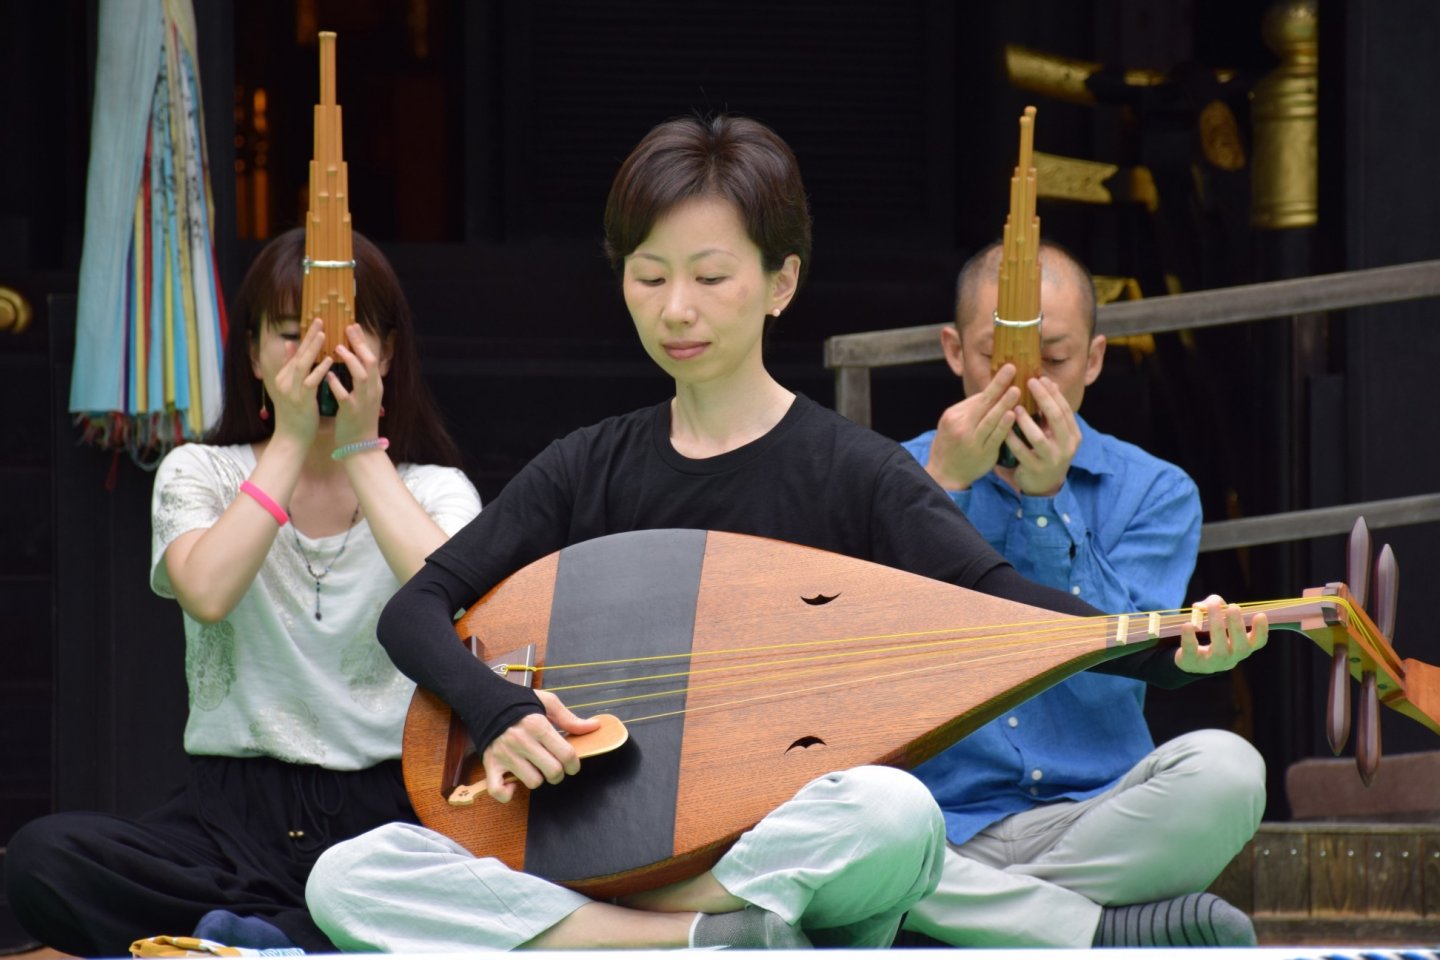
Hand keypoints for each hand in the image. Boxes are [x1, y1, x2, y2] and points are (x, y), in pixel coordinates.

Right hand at [269, 320, 332, 445]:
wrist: (291, 438)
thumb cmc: (295, 413)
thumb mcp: (290, 388)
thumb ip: (291, 367)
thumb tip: (291, 345)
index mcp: (283, 377)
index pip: (296, 353)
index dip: (307, 337)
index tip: (317, 322)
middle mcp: (284, 381)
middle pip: (298, 354)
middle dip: (310, 337)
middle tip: (321, 320)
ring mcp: (291, 390)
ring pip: (302, 364)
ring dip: (313, 348)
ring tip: (323, 334)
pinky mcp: (300, 400)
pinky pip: (310, 382)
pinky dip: (319, 369)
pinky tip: (328, 360)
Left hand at [326, 324, 385, 447]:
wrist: (361, 446)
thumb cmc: (358, 420)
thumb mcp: (364, 397)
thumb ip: (360, 379)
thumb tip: (353, 360)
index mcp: (375, 386)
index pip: (372, 358)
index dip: (363, 342)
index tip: (352, 327)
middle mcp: (372, 391)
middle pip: (370, 362)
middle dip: (360, 344)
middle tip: (348, 329)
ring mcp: (363, 402)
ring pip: (361, 376)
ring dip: (350, 361)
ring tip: (338, 349)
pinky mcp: (352, 413)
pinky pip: (345, 396)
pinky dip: (336, 385)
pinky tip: (328, 376)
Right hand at [482, 690, 602, 802]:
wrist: (484, 701)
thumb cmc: (519, 702)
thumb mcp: (546, 702)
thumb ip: (569, 718)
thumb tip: (594, 726)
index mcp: (537, 725)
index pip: (566, 754)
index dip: (575, 764)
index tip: (572, 765)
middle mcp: (522, 742)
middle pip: (553, 772)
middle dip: (559, 772)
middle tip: (555, 766)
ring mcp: (505, 755)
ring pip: (533, 782)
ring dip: (538, 778)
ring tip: (535, 767)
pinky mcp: (490, 765)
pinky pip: (498, 791)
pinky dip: (507, 793)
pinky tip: (513, 784)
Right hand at [925, 364, 1020, 490]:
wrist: (945, 475)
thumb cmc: (950, 446)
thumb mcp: (951, 424)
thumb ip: (969, 411)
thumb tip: (990, 395)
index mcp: (953, 416)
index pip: (977, 398)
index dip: (994, 384)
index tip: (1008, 370)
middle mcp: (961, 426)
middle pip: (983, 403)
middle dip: (998, 384)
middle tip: (1012, 369)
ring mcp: (972, 440)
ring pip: (990, 418)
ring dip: (1004, 403)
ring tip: (1016, 390)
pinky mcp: (983, 453)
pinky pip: (995, 437)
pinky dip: (1004, 425)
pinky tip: (1012, 415)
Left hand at [1009, 376, 1080, 496]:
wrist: (1045, 485)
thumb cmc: (1047, 452)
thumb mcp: (1054, 433)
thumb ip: (1051, 412)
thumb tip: (1048, 382)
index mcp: (1073, 435)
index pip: (1065, 409)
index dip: (1053, 393)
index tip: (1040, 378)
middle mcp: (1066, 447)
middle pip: (1056, 418)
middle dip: (1043, 398)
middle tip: (1029, 382)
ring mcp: (1052, 459)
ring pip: (1039, 438)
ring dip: (1026, 421)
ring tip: (1015, 407)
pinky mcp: (1036, 469)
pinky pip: (1022, 452)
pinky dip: (1013, 439)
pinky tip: (1004, 428)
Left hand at [1175, 595, 1267, 673]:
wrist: (1193, 662)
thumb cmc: (1211, 636)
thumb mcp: (1216, 619)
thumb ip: (1213, 605)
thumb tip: (1203, 604)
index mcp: (1241, 646)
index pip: (1257, 642)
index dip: (1261, 630)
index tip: (1260, 615)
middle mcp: (1231, 657)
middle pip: (1239, 646)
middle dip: (1237, 625)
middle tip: (1233, 607)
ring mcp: (1213, 662)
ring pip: (1219, 649)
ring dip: (1216, 627)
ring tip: (1211, 608)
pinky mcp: (1193, 662)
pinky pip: (1192, 651)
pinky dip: (1189, 638)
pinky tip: (1188, 625)